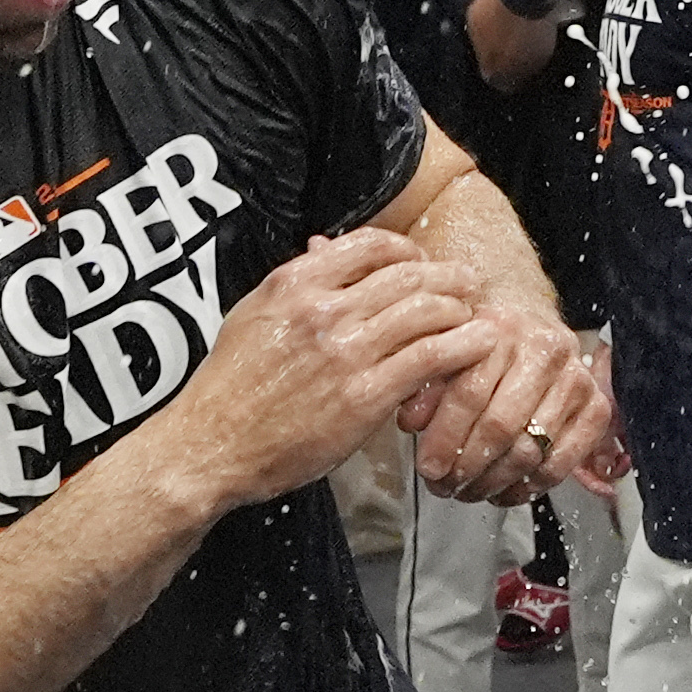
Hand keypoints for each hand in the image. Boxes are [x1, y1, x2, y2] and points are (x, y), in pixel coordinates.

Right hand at [152, 230, 497, 514]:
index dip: (408, 250)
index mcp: (294, 284)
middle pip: (408, 275)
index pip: (370, 245)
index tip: (422, 262)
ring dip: (461, 309)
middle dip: (447, 276)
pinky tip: (480, 345)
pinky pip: (431, 358)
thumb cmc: (230, 389)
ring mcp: (347, 352)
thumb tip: (322, 248)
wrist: (211, 446)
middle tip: (468, 283)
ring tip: (477, 314)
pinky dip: (463, 347)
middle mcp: (323, 309)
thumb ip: (295, 284)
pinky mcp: (366, 395)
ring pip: (427, 311)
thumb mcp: (252, 316)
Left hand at [402, 302, 614, 503]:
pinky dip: (531, 486)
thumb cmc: (482, 341)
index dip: (444, 439)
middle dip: (467, 466)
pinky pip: (563, 461)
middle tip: (446, 486)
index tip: (428, 469)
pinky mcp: (596, 407)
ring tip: (470, 491)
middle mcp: (545, 350)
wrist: (530, 317)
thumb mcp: (446, 349)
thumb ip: (425, 383)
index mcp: (501, 328)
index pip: (469, 394)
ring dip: (495, 481)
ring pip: (530, 449)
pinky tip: (507, 491)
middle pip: (501, 425)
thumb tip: (412, 423)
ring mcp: (575, 379)